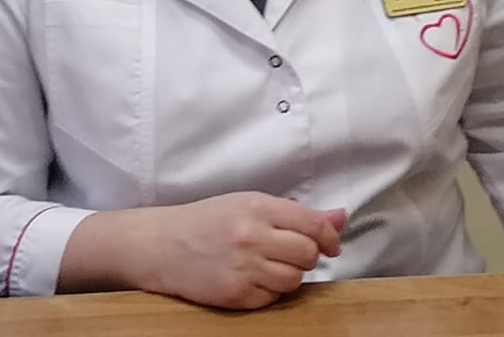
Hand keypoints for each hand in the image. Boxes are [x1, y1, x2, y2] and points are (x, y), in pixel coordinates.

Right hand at [139, 192, 345, 309]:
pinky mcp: (235, 294)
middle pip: (308, 254)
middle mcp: (251, 236)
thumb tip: (341, 217)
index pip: (313, 224)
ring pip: (294, 280)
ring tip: (269, 265)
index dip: (329, 237)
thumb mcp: (249, 204)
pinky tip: (252, 278)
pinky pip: (273, 298)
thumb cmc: (208, 220)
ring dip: (289, 275)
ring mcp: (243, 267)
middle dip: (308, 256)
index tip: (331, 244)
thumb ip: (296, 213)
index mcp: (257, 207)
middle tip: (292, 253)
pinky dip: (269, 291)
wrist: (163, 244)